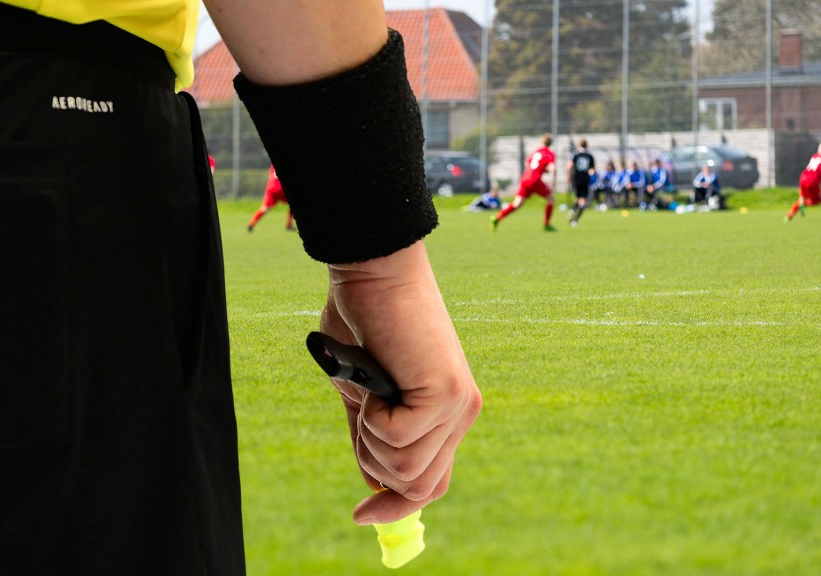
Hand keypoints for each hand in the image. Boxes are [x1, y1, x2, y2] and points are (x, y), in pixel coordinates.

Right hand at [319, 241, 481, 524]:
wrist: (373, 271)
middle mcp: (461, 414)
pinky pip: (398, 440)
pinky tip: (376, 379)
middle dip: (375, 464)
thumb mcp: (362, 393)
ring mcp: (457, 405)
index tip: (360, 517)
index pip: (433, 483)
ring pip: (404, 469)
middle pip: (418, 487)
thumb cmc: (363, 322)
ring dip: (370, 437)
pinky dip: (372, 417)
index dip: (398, 507)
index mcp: (445, 414)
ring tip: (370, 391)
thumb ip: (373, 437)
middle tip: (364, 414)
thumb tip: (375, 485)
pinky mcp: (446, 394)